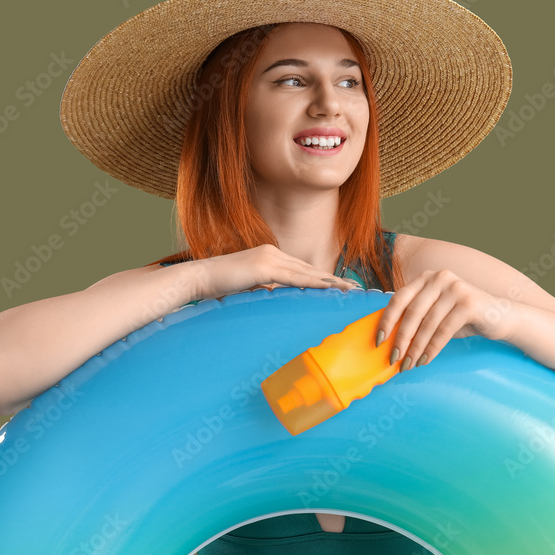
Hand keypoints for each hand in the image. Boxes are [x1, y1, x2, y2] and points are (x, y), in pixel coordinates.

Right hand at [191, 244, 359, 300]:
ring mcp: (269, 257)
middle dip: (334, 280)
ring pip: (307, 272)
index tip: (341, 287)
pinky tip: (328, 288)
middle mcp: (273, 253)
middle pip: (310, 268)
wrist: (199, 277)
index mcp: (270, 257)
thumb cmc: (219, 286)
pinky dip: (313, 283)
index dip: (324, 278)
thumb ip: (265, 290)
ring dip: (330, 282)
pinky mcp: (264, 267)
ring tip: (349, 291)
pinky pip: (294, 277)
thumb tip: (277, 301)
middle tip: (355, 289)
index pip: (303, 269)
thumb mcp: (248, 288)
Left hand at [375, 269, 516, 370]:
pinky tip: (425, 360)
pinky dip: (432, 349)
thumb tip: (388, 339)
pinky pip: (444, 331)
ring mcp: (455, 288)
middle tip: (394, 359)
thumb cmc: (462, 317)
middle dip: (401, 339)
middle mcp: (439, 278)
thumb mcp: (435, 312)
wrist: (500, 316)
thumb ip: (415, 317)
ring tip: (408, 364)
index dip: (386, 320)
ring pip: (427, 324)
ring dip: (415, 348)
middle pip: (412, 312)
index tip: (378, 341)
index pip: (399, 299)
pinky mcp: (468, 303)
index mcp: (426, 278)